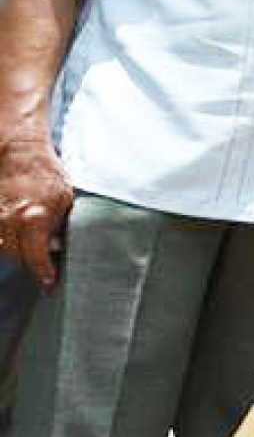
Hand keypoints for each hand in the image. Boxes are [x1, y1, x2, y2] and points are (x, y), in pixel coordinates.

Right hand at [0, 132, 70, 287]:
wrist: (18, 152)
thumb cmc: (46, 175)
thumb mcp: (65, 200)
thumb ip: (60, 225)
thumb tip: (58, 248)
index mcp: (34, 219)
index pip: (36, 259)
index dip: (43, 275)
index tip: (48, 284)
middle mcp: (10, 222)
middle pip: (16, 258)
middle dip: (29, 262)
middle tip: (41, 261)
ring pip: (2, 249)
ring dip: (14, 251)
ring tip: (27, 243)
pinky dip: (3, 240)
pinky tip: (12, 236)